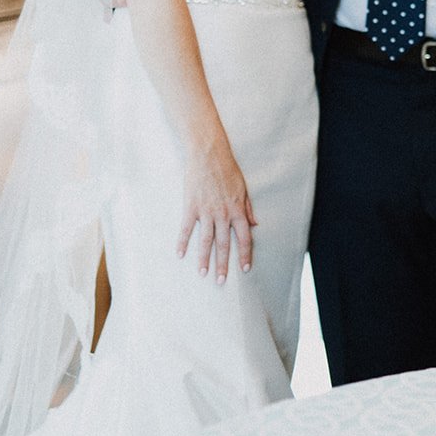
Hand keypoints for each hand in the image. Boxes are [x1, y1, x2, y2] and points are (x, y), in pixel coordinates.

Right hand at [177, 149, 256, 283]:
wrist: (209, 154)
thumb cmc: (228, 170)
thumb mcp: (244, 188)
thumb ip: (248, 208)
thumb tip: (255, 224)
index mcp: (238, 210)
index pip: (245, 238)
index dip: (245, 254)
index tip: (245, 269)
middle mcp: (223, 214)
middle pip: (224, 244)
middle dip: (224, 264)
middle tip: (221, 281)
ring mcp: (206, 211)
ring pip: (206, 240)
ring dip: (204, 259)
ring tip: (203, 274)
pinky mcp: (191, 206)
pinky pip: (187, 228)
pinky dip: (183, 242)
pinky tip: (180, 254)